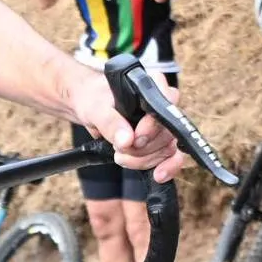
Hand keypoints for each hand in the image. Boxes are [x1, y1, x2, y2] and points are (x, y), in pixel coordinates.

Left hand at [69, 59, 180, 180]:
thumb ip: (110, 122)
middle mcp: (160, 105)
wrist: (89, 107)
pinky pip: (172, 157)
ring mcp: (162, 125)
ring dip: (144, 159)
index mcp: (150, 86)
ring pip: (167, 148)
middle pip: (167, 132)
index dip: (153, 125)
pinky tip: (157, 175)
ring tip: (120, 156)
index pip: (166, 103)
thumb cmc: (94, 99)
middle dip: (143, 148)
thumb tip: (127, 140)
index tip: (136, 138)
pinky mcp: (159, 142)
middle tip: (119, 148)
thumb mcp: (96, 108)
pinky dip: (166, 168)